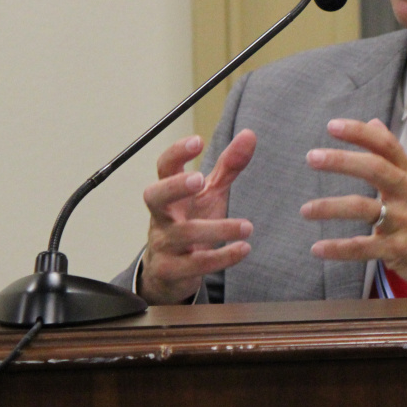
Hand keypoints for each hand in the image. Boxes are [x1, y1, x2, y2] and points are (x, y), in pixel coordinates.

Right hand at [138, 131, 255, 303]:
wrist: (169, 272)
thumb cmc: (190, 222)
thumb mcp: (210, 193)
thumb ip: (229, 166)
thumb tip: (250, 134)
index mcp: (169, 193)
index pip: (164, 167)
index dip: (177, 153)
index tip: (197, 141)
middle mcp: (161, 216)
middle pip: (155, 197)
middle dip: (175, 186)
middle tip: (200, 180)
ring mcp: (163, 243)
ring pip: (184, 234)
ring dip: (218, 229)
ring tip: (247, 226)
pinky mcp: (172, 270)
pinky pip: (195, 264)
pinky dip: (222, 257)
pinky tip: (244, 249)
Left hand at [300, 118, 406, 293]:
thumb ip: (393, 155)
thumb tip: (373, 123)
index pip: (387, 146)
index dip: (360, 133)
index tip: (333, 125)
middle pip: (375, 169)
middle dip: (342, 161)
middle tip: (312, 157)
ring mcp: (403, 222)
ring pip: (363, 208)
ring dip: (330, 207)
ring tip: (305, 210)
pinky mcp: (397, 249)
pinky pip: (362, 247)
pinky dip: (338, 248)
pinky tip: (317, 248)